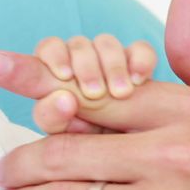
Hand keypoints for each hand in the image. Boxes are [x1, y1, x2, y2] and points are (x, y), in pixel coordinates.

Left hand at [29, 34, 155, 132]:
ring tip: (120, 94)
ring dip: (113, 65)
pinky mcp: (138, 62)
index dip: (55, 56)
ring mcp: (109, 59)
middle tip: (95, 94)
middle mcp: (80, 60)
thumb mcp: (63, 131)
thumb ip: (50, 115)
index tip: (65, 76)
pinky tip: (139, 80)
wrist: (124, 147)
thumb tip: (59, 98)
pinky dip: (140, 60)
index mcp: (55, 72)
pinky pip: (140, 48)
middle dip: (86, 66)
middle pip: (78, 44)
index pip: (49, 48)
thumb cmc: (83, 140)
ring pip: (106, 42)